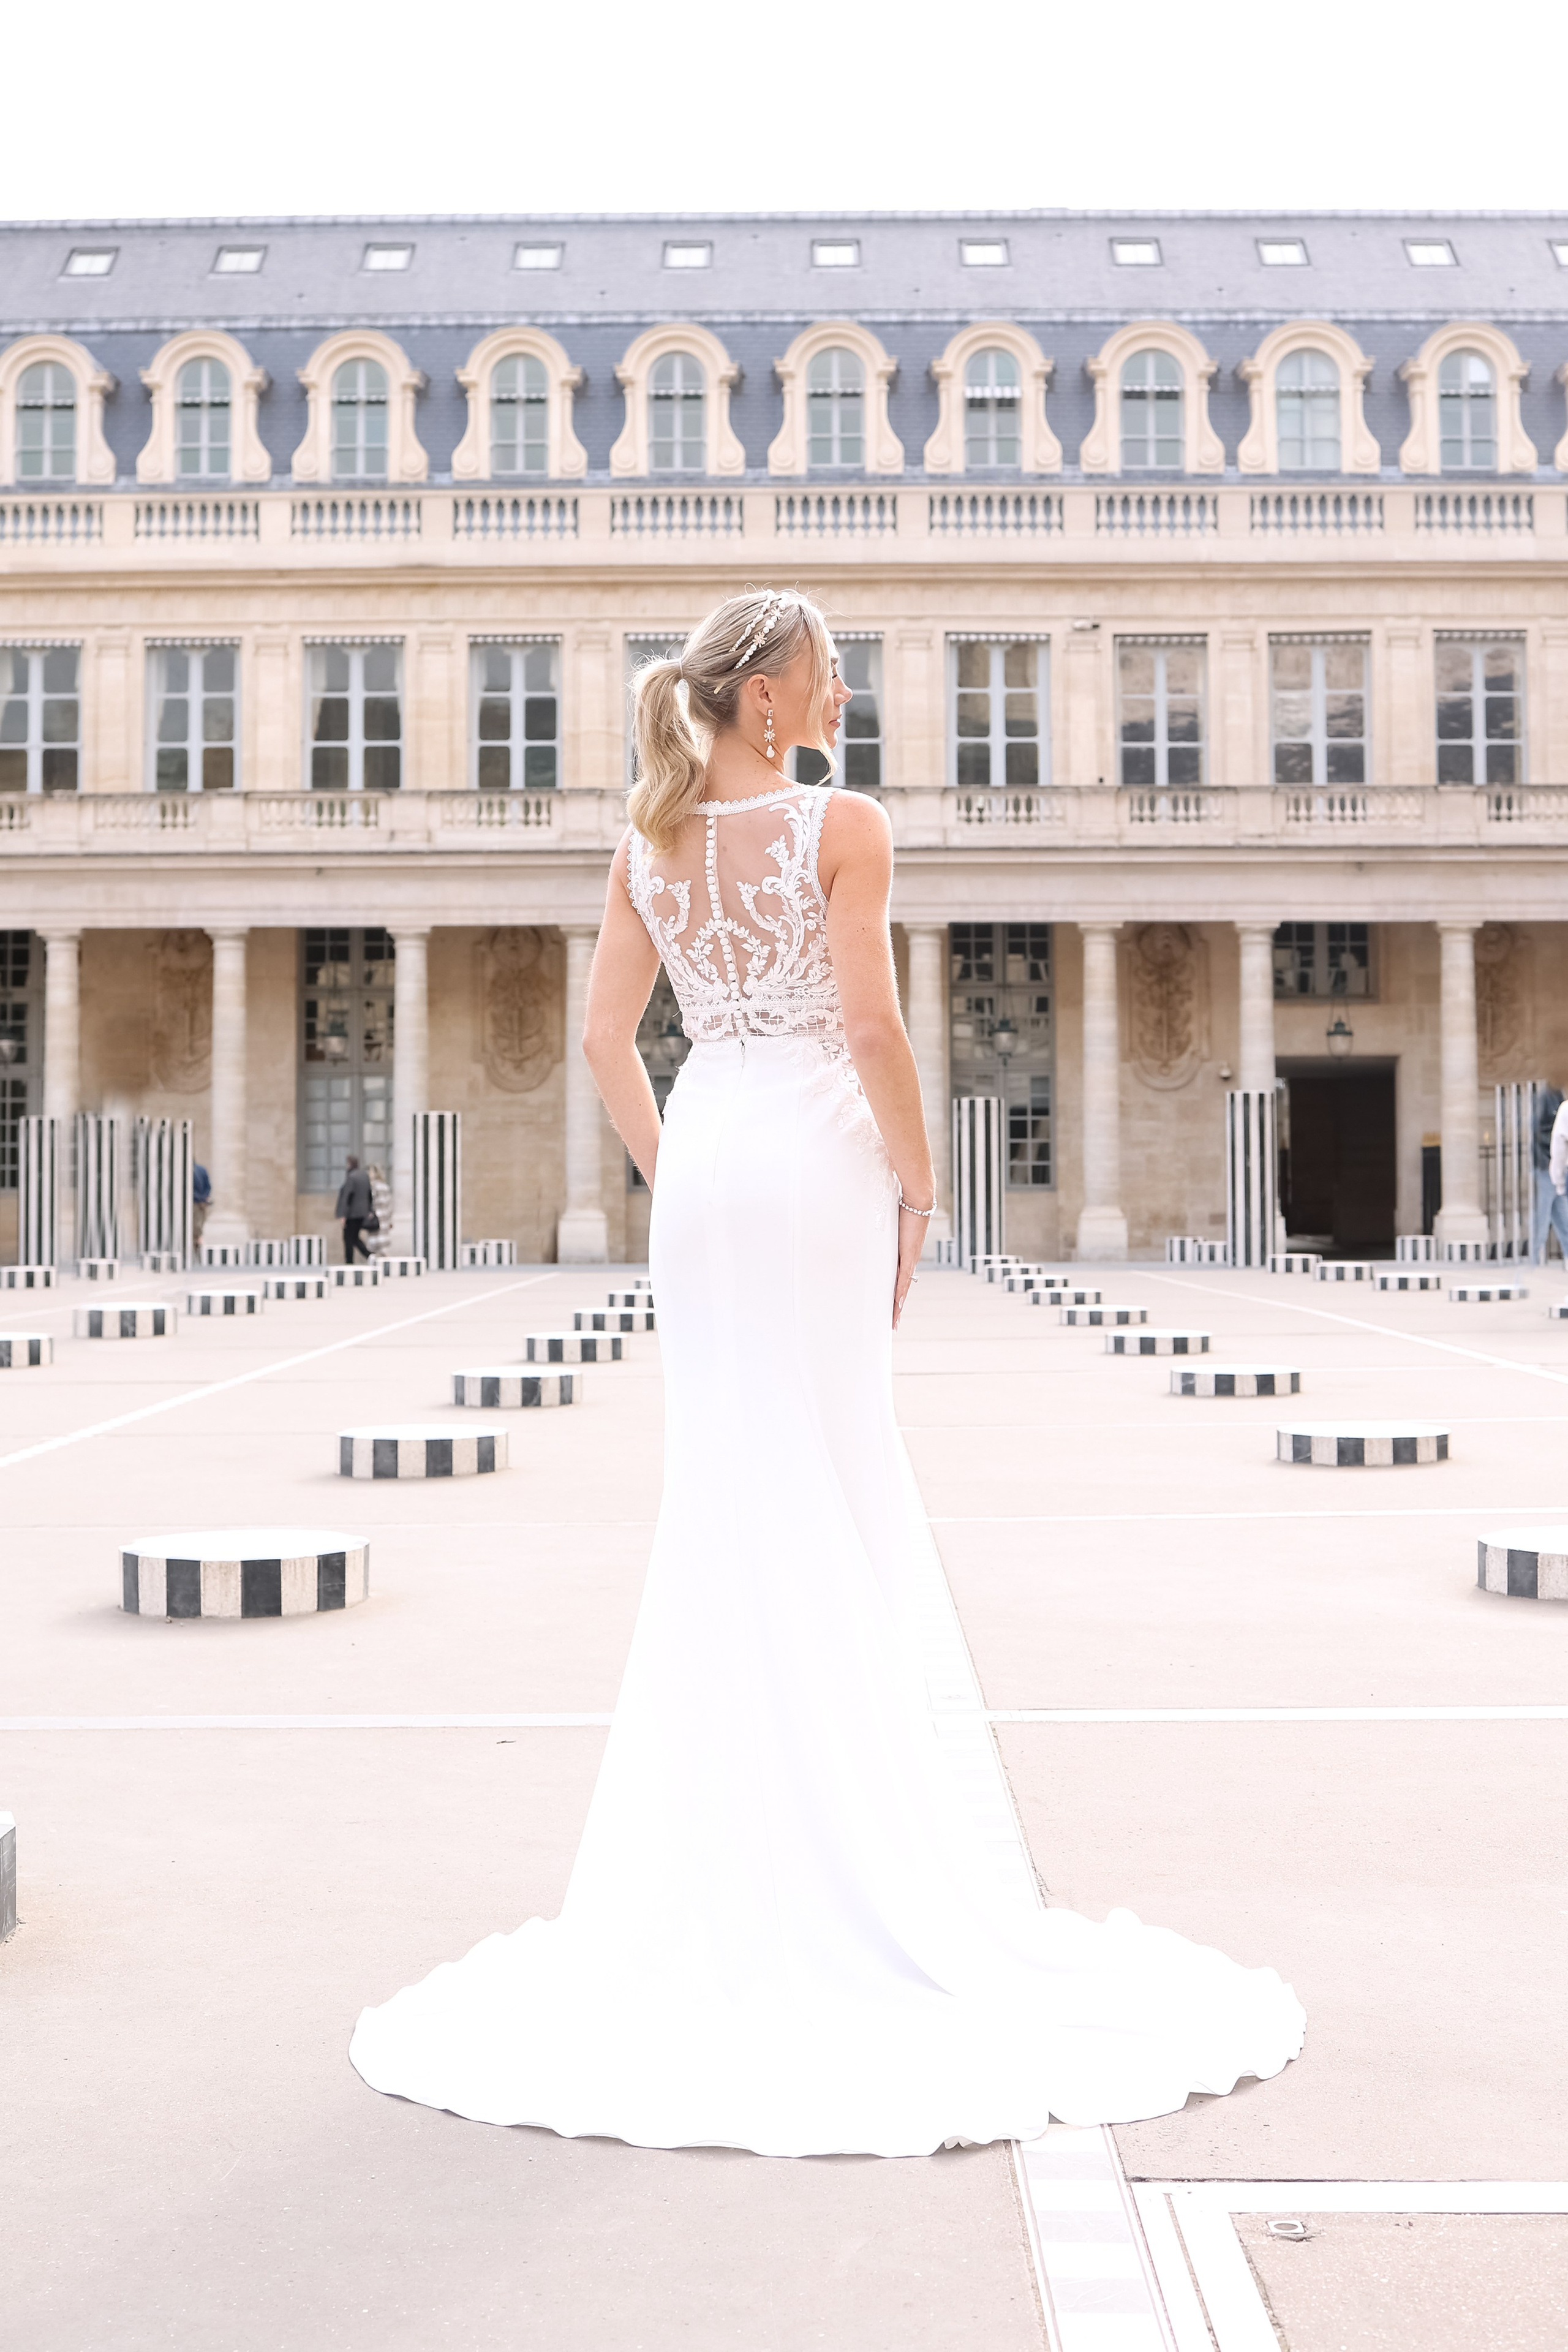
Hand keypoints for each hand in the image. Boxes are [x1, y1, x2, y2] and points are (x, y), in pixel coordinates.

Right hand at [893, 1202, 927, 1328]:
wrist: (918, 1199)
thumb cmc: (904, 1207)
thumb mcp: (889, 1223)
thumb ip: (881, 1228)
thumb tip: (868, 1223)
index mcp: (904, 1254)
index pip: (898, 1280)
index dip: (895, 1295)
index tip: (892, 1308)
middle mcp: (908, 1260)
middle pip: (901, 1290)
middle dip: (896, 1308)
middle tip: (892, 1324)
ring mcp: (910, 1260)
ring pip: (903, 1290)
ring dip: (897, 1306)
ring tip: (893, 1322)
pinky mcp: (909, 1256)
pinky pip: (903, 1280)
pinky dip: (900, 1294)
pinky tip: (898, 1306)